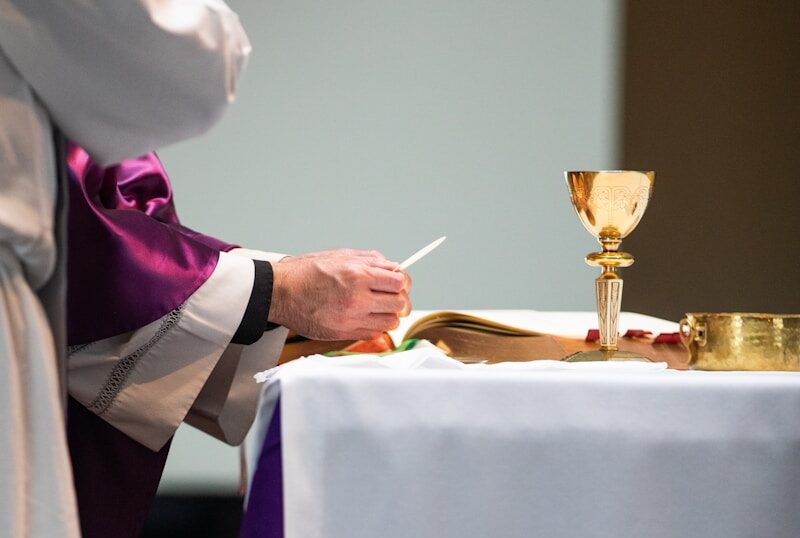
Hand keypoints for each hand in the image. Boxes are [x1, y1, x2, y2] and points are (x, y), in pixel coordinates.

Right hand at [269, 249, 411, 339]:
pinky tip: (365, 316)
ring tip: (376, 307)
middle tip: (388, 295)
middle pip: (400, 304)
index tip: (395, 282)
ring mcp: (351, 318)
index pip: (400, 282)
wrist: (280, 292)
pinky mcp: (344, 333)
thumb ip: (371, 261)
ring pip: (391, 322)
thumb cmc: (306, 272)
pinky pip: (375, 334)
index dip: (400, 282)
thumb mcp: (340, 256)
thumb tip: (393, 267)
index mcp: (358, 275)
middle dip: (397, 298)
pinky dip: (375, 326)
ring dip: (388, 314)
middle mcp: (357, 298)